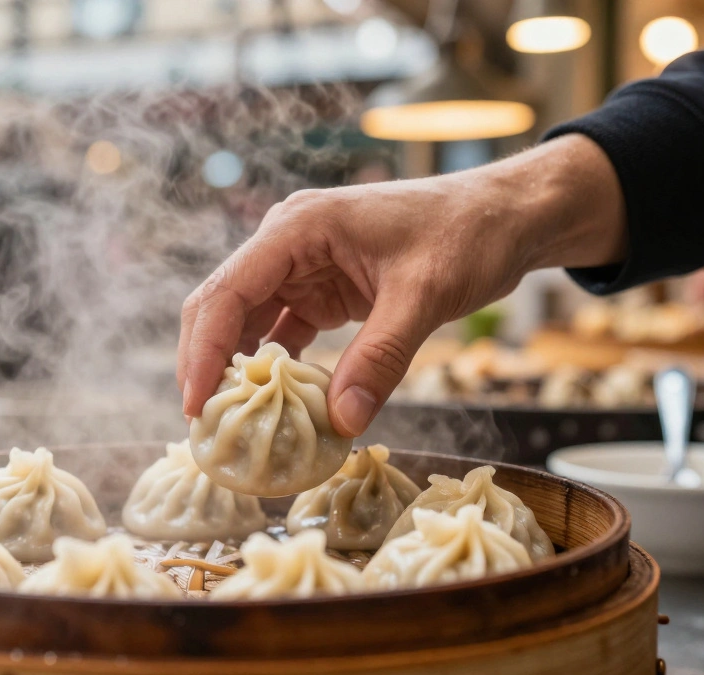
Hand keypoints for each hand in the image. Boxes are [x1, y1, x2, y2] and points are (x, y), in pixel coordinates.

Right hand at [178, 135, 627, 436]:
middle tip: (205, 426)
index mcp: (298, 227)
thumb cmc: (467, 235)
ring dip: (239, 372)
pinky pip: (283, 334)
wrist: (507, 217)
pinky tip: (277, 410)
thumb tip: (342, 423)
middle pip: (222, 307)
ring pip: (247, 323)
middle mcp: (288, 243)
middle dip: (208, 364)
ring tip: (232, 427)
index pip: (228, 291)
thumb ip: (380, 358)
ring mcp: (302, 267)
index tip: (196, 406)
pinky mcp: (322, 291)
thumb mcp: (424, 296)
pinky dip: (277, 372)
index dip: (204, 351)